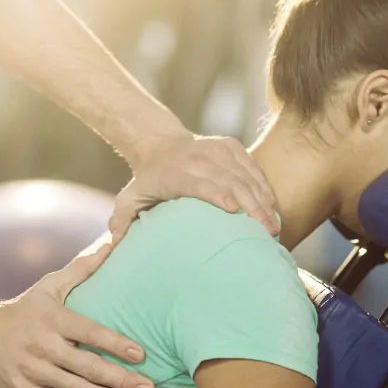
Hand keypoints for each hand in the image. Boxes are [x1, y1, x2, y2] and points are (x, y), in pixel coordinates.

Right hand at [0, 241, 154, 387]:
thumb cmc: (24, 309)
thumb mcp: (49, 286)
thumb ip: (82, 269)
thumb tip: (112, 243)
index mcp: (54, 319)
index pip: (90, 332)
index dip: (115, 344)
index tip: (141, 355)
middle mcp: (44, 345)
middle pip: (88, 366)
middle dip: (120, 379)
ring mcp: (32, 370)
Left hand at [111, 134, 278, 242]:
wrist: (161, 144)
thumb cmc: (149, 180)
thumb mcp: (130, 198)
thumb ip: (121, 220)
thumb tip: (113, 243)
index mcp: (177, 173)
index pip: (201, 183)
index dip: (218, 194)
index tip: (234, 211)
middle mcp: (199, 159)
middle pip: (231, 182)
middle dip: (252, 206)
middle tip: (267, 231)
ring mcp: (217, 150)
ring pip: (246, 175)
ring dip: (263, 200)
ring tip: (274, 224)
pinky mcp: (231, 146)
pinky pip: (252, 167)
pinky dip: (263, 186)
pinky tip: (272, 206)